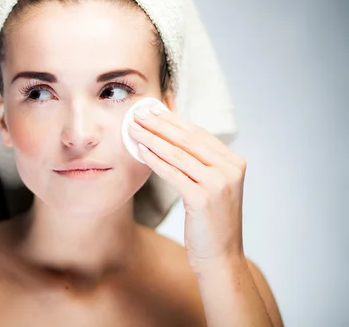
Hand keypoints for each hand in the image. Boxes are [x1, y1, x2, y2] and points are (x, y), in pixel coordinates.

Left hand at [128, 106, 247, 273]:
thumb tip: (169, 134)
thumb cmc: (210, 222)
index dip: (173, 120)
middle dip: (159, 124)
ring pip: (178, 153)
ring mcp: (219, 183)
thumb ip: (198, 162)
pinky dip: (155, 160)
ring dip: (152, 138)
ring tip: (133, 128)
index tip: (152, 109)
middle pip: (187, 139)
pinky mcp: (203, 198)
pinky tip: (140, 151)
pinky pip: (173, 173)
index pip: (198, 133)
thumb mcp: (211, 186)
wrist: (220, 257)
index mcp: (234, 162)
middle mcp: (230, 168)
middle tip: (137, 113)